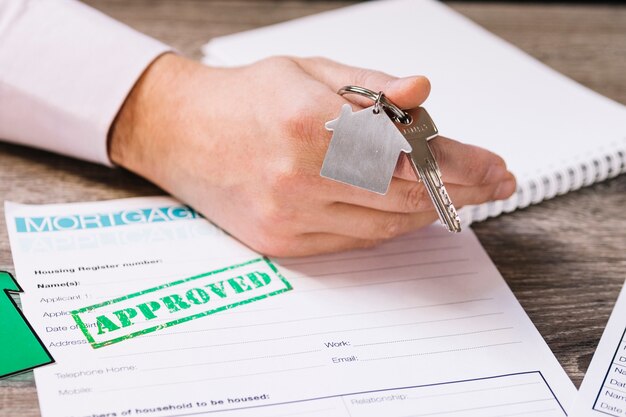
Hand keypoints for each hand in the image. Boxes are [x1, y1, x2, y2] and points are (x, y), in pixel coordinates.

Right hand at [109, 54, 515, 256]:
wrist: (180, 133)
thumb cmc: (244, 98)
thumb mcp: (308, 71)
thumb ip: (370, 88)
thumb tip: (422, 94)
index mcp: (307, 121)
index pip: (408, 151)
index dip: (460, 163)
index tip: (493, 167)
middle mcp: (297, 176)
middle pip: (404, 196)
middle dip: (457, 191)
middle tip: (488, 183)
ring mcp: (288, 216)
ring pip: (384, 225)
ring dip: (427, 211)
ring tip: (455, 195)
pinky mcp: (281, 243)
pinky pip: (354, 241)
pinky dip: (389, 227)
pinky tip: (408, 211)